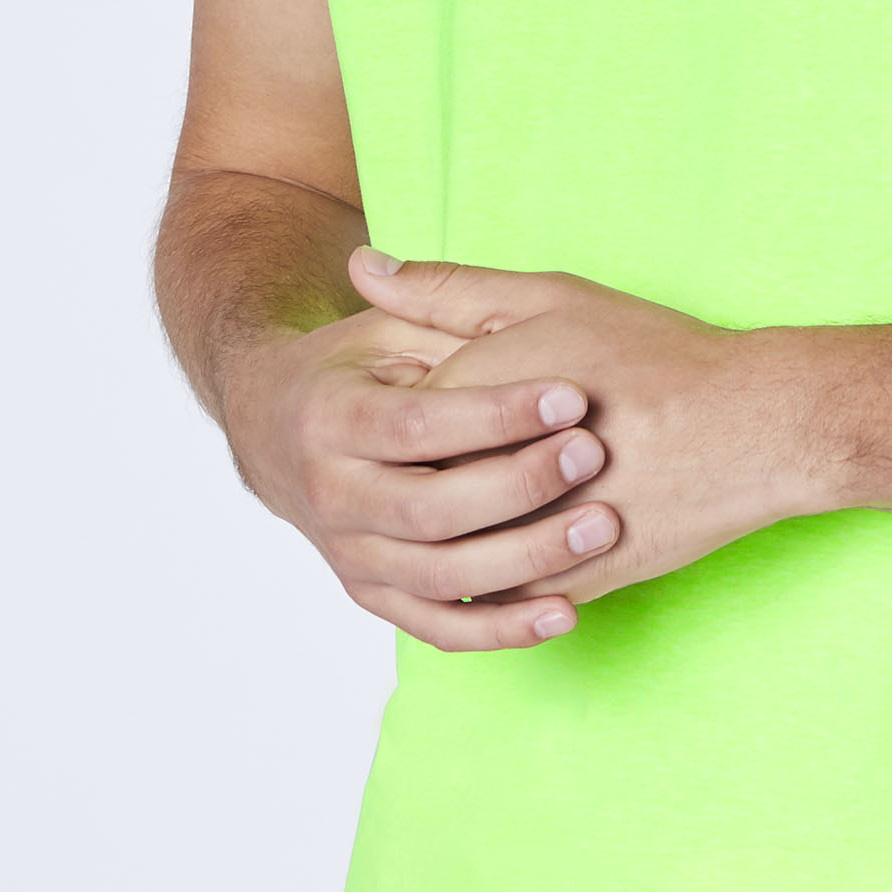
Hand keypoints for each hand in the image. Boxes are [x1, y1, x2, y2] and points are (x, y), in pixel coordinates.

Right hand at [216, 297, 625, 651]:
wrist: (287, 441)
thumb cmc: (360, 373)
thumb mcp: (387, 328)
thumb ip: (414, 302)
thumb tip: (370, 260)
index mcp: (330, 421)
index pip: (418, 426)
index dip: (496, 414)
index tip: (572, 395)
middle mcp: (330, 498)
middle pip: (430, 510)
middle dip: (519, 484)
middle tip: (595, 453)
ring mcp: (353, 556)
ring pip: (442, 577)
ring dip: (527, 559)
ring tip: (604, 526)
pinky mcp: (379, 597)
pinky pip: (442, 628)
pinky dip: (503, 630)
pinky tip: (567, 611)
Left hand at [348, 252, 826, 614]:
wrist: (752, 429)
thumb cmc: (653, 356)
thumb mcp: (547, 300)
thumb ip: (447, 289)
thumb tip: (364, 267)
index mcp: (468, 399)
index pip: (393, 424)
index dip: (411, 416)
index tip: (446, 410)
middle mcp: (487, 473)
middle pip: (418, 489)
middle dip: (435, 476)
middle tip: (476, 458)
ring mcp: (527, 536)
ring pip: (455, 550)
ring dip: (463, 531)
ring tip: (502, 498)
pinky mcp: (568, 580)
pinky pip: (506, 592)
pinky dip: (507, 571)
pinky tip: (528, 541)